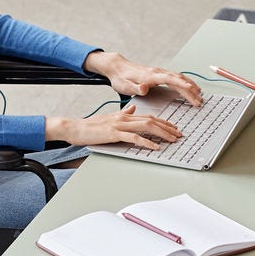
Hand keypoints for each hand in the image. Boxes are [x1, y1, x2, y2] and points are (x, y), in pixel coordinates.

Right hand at [49, 104, 181, 148]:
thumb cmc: (91, 126)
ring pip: (146, 126)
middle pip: (152, 120)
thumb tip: (132, 108)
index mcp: (125, 115)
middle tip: (179, 134)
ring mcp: (120, 125)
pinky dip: (146, 142)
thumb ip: (123, 113)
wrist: (75, 128)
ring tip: (172, 140)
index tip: (174, 128)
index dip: (163, 122)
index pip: (149, 116)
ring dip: (162, 133)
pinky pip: (134, 138)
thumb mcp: (110, 117)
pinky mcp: (114, 134)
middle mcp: (124, 117)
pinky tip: (155, 147)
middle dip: (168, 128)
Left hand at [86, 50, 201, 106]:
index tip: (193, 93)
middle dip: (191, 90)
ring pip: (179, 77)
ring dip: (190, 86)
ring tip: (199, 95)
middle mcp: (157, 72)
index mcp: (151, 76)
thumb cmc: (120, 78)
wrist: (117, 67)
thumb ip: (134, 88)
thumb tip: (144, 88)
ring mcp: (159, 72)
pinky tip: (190, 87)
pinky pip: (176, 78)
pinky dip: (185, 83)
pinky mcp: (159, 74)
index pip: (171, 80)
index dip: (183, 86)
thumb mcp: (124, 85)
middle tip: (199, 101)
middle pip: (179, 79)